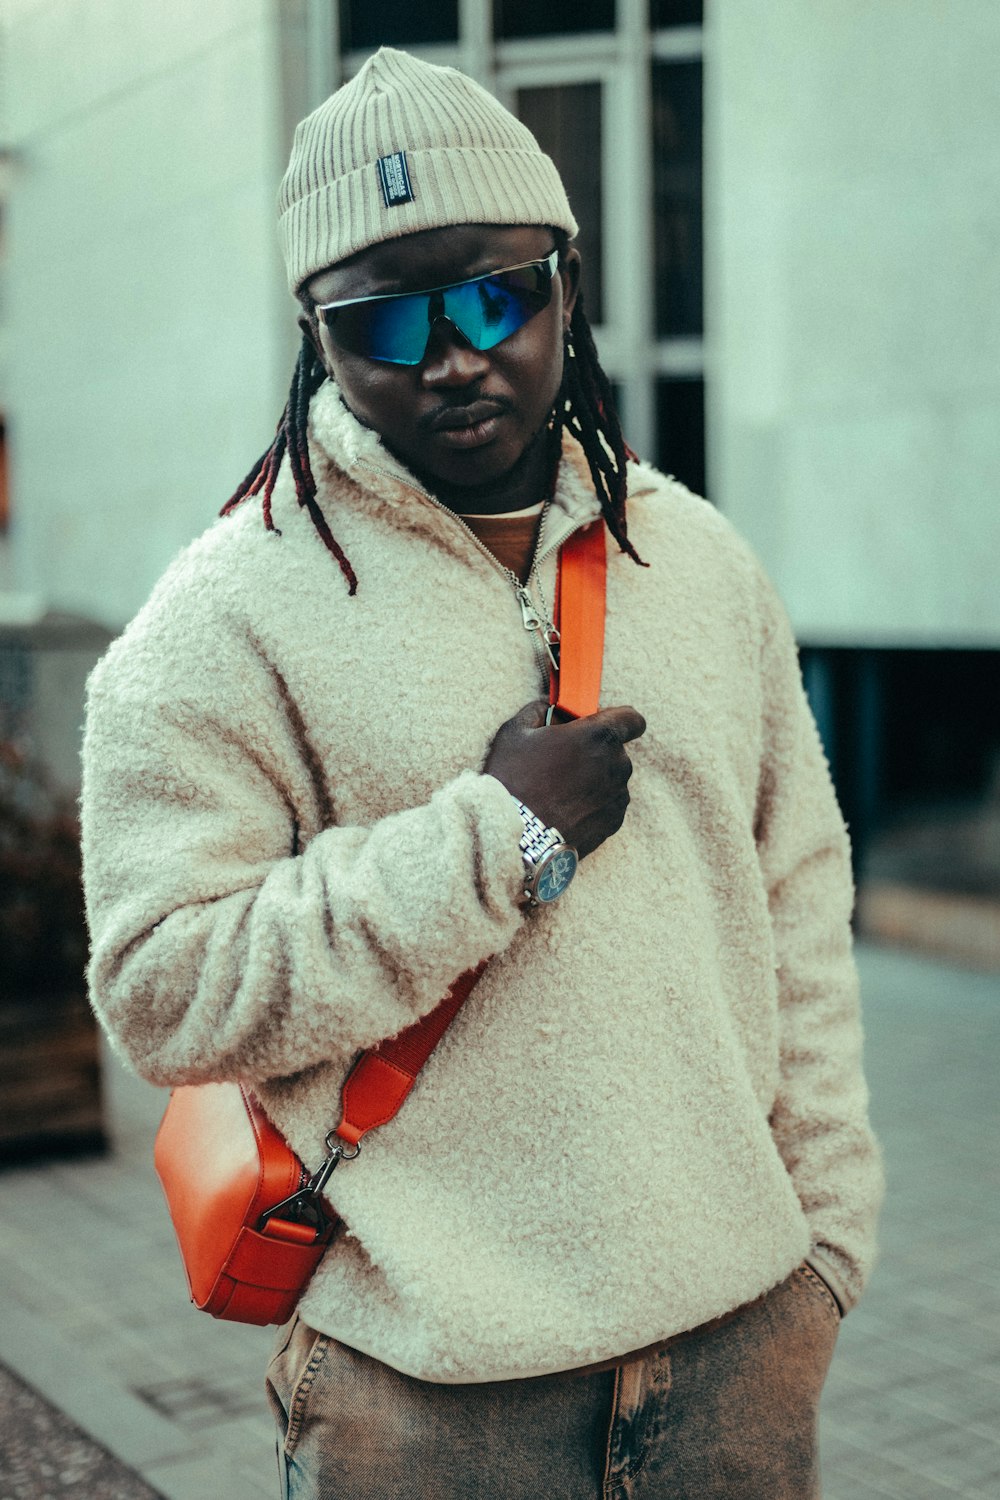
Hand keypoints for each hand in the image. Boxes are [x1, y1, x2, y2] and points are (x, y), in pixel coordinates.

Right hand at [483, 699, 645, 858]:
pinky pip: (608, 804)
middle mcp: (617, 765)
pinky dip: (592, 804)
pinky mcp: (613, 824)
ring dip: (593, 779)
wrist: (512, 837)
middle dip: (594, 751)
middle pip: (616, 750)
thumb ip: (540, 709)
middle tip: (560, 761)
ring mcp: (617, 797)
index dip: (616, 719)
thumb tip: (552, 707)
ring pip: (612, 778)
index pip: (633, 719)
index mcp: (599, 736)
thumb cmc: (512, 780)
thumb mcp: (516, 732)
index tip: (594, 725)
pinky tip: (564, 809)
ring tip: (559, 791)